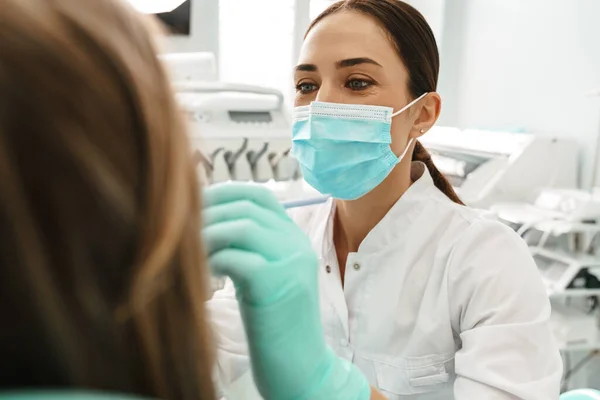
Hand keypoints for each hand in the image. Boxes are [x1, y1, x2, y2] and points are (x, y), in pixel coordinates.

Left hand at [203, 183, 369, 399]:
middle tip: (181, 231)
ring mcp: (291, 264)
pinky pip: (237, 258)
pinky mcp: (278, 286)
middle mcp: (297, 245)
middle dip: (208, 213)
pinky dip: (212, 262)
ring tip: (191, 255)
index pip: (260, 195)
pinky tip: (204, 278)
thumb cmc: (274, 325)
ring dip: (207, 236)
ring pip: (242, 227)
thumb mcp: (264, 277)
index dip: (224, 193)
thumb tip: (205, 222)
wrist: (303, 369)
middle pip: (247, 207)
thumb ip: (247, 248)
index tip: (195, 205)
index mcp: (295, 239)